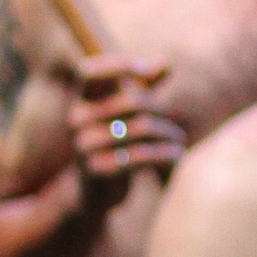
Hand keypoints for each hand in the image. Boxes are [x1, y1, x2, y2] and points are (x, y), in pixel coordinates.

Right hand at [69, 55, 184, 208]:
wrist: (94, 192)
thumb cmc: (115, 144)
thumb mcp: (126, 114)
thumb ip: (143, 87)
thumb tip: (166, 64)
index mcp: (82, 100)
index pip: (89, 71)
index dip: (119, 65)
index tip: (148, 69)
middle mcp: (77, 119)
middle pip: (132, 100)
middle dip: (160, 108)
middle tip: (173, 118)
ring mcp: (84, 145)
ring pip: (142, 128)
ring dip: (168, 133)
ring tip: (179, 139)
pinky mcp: (96, 170)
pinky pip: (140, 156)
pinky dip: (165, 153)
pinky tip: (177, 155)